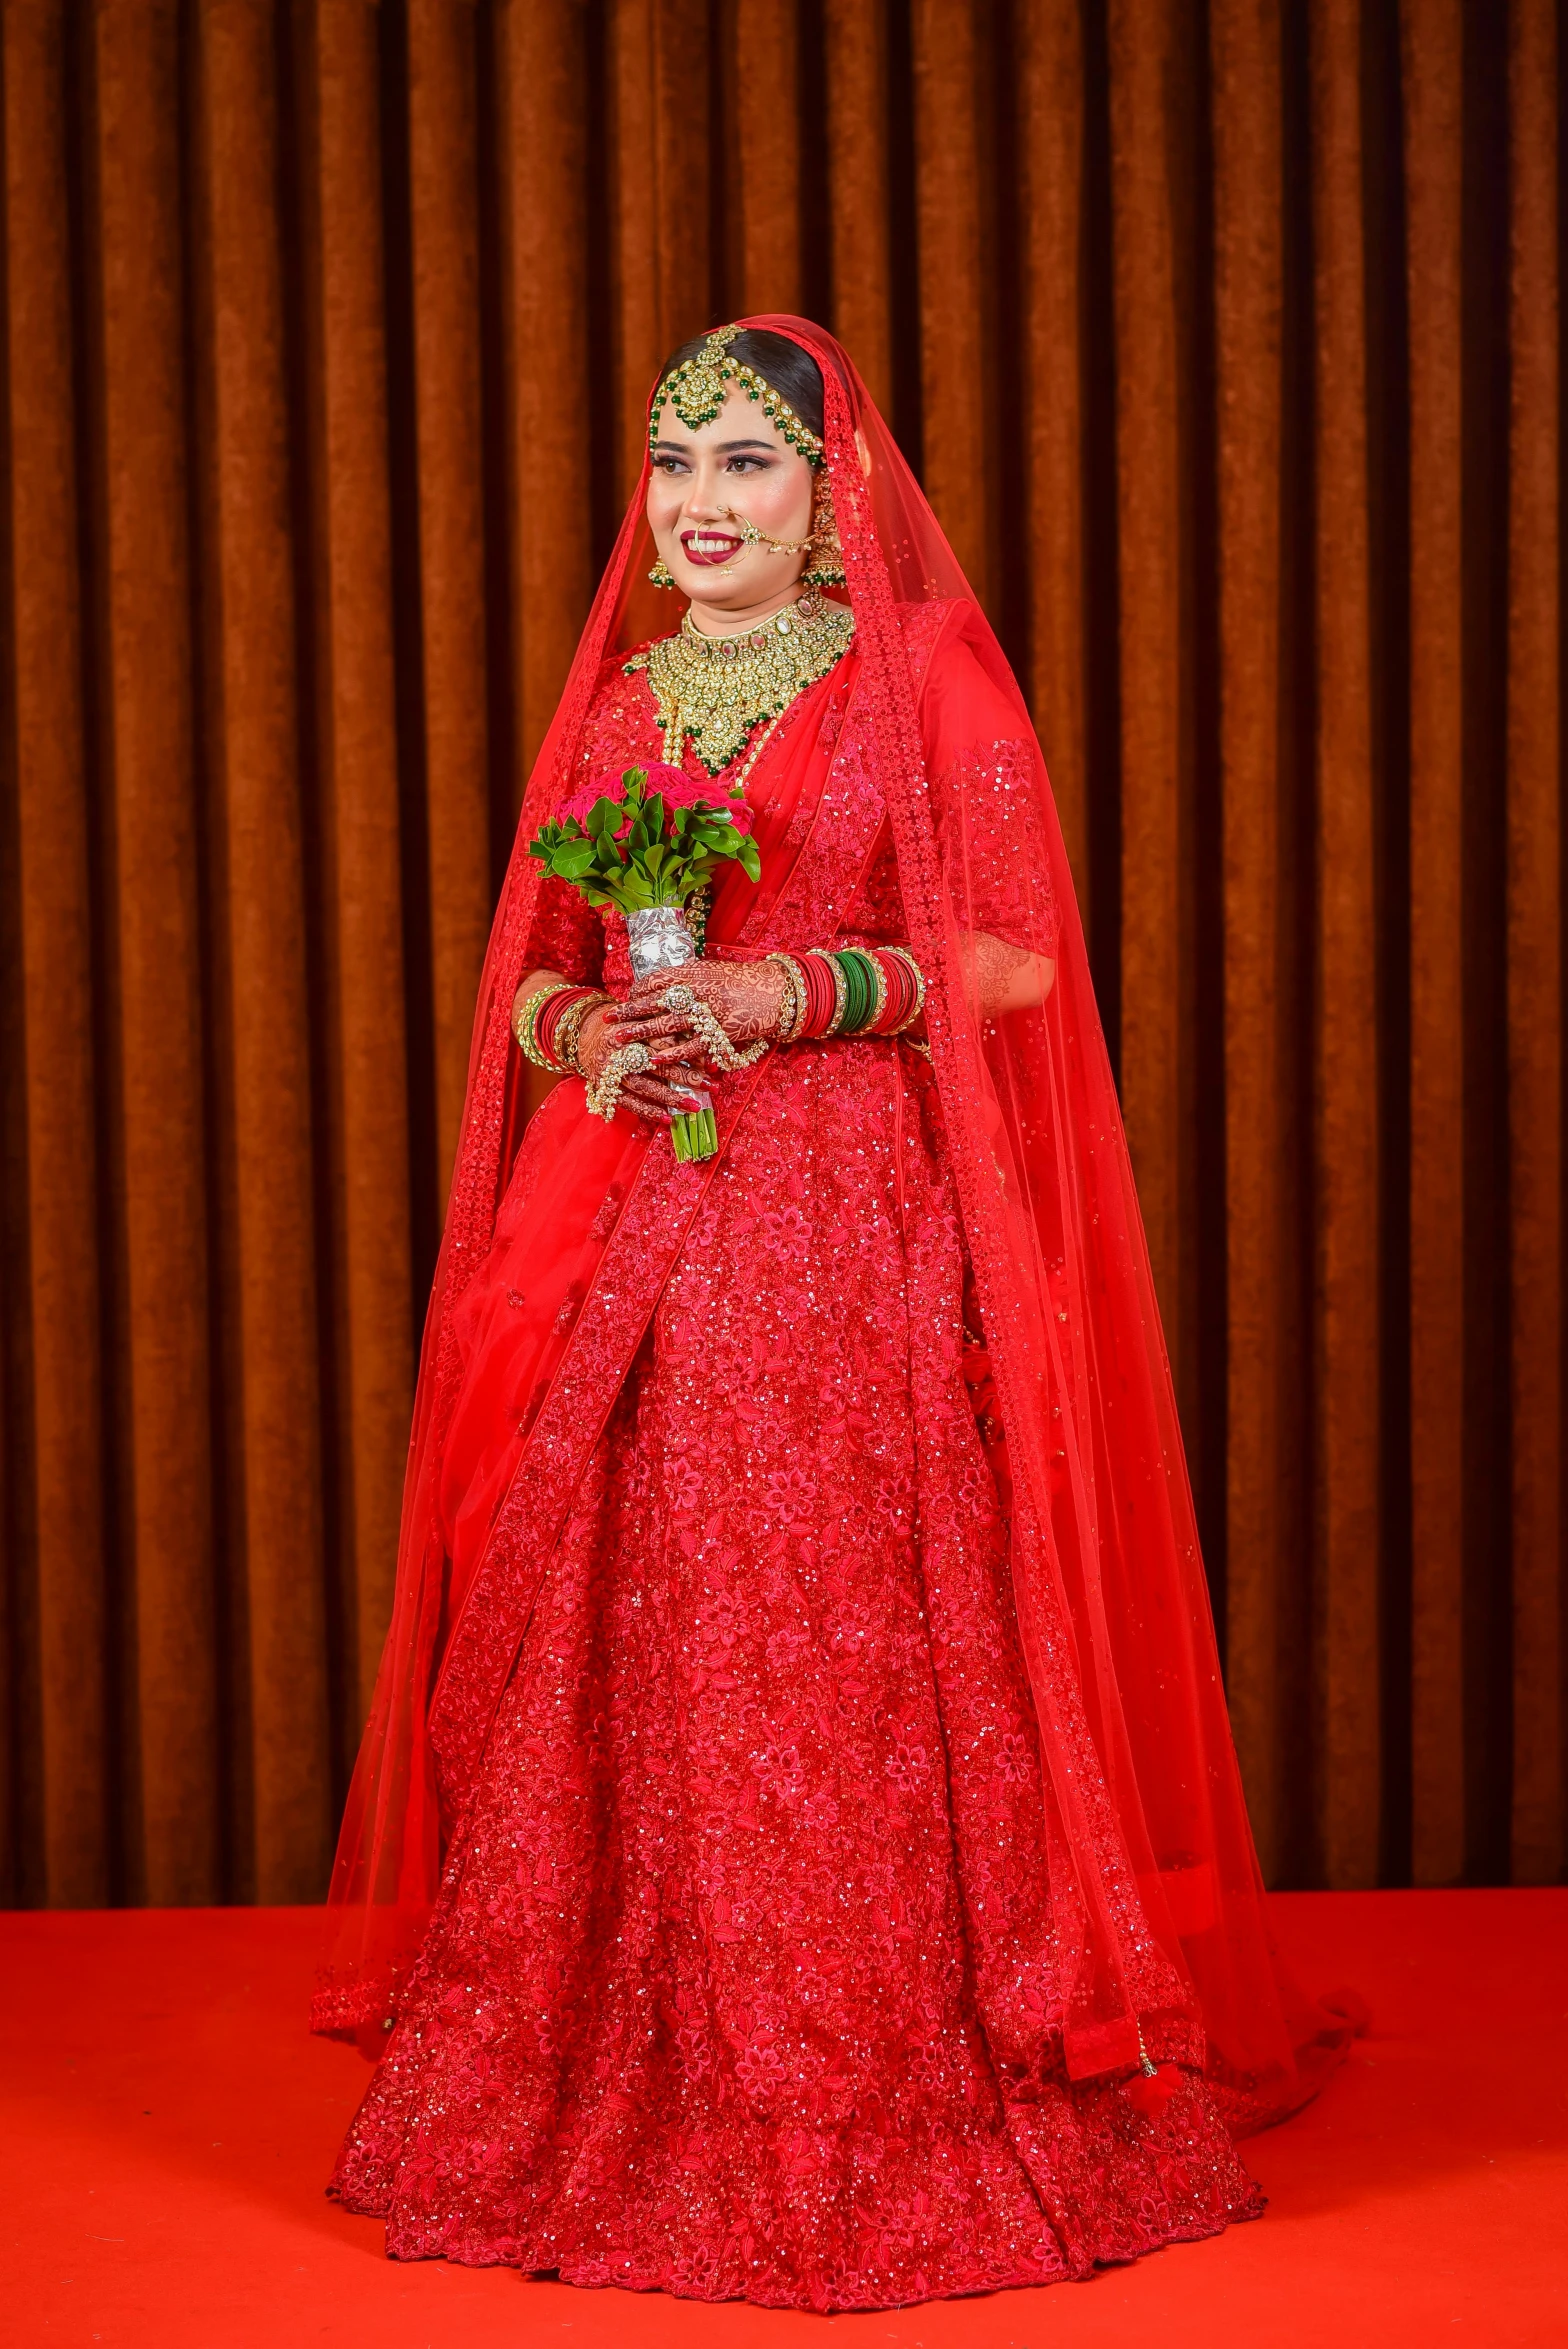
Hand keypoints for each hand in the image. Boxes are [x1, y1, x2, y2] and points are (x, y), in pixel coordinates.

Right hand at [573, 1002, 707, 1124]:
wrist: (585, 1034)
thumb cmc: (623, 1025)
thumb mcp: (640, 1017)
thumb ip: (664, 1024)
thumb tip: (700, 1039)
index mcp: (631, 1028)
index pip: (663, 1040)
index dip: (687, 1051)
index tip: (710, 1063)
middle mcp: (619, 1049)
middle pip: (657, 1064)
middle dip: (686, 1076)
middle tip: (710, 1085)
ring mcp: (611, 1070)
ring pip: (645, 1086)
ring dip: (671, 1098)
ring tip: (695, 1106)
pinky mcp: (606, 1087)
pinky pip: (629, 1102)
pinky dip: (648, 1111)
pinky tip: (668, 1119)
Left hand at [608, 957, 787, 1061]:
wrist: (774, 994)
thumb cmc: (740, 982)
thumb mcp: (710, 971)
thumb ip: (685, 977)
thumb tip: (656, 985)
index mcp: (694, 972)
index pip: (656, 980)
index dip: (638, 991)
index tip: (627, 999)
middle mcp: (698, 991)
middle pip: (654, 1002)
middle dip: (629, 1012)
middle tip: (609, 1020)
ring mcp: (708, 1013)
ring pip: (666, 1025)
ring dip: (640, 1034)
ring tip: (620, 1040)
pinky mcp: (719, 1034)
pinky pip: (689, 1047)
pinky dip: (670, 1053)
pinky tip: (653, 1058)